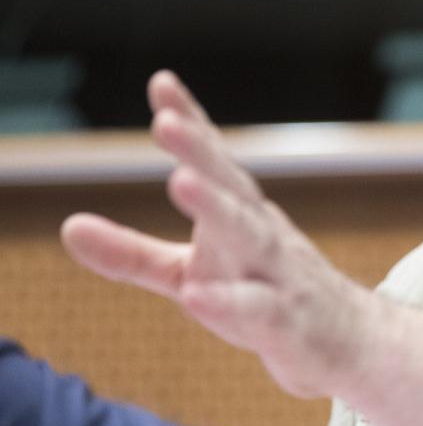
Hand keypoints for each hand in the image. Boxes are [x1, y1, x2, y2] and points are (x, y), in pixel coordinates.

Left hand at [61, 70, 379, 397]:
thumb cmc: (265, 296)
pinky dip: (228, 301)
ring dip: (218, 208)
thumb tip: (68, 226)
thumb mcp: (192, 273)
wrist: (350, 342)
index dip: (192, 123)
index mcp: (240, 214)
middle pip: (231, 188)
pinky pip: (259, 310)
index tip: (162, 83)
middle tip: (167, 122)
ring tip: (182, 182)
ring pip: (251, 237)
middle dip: (201, 154)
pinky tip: (195, 293)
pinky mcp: (289, 322)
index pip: (214, 162)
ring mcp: (280, 275)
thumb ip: (132, 254)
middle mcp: (262, 235)